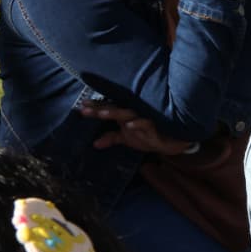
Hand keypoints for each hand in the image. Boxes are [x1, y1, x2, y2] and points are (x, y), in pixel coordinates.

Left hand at [79, 103, 194, 155]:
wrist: (170, 143)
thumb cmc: (148, 136)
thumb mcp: (127, 139)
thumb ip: (112, 138)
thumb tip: (95, 144)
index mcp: (125, 115)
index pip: (108, 109)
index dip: (95, 108)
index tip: (81, 107)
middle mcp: (132, 114)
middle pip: (114, 108)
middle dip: (100, 109)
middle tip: (85, 109)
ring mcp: (143, 119)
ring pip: (127, 113)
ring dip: (114, 113)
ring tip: (101, 113)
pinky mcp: (154, 127)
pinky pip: (145, 124)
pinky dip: (137, 124)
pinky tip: (129, 125)